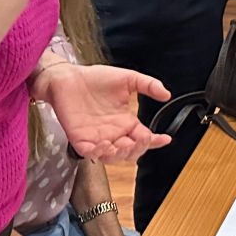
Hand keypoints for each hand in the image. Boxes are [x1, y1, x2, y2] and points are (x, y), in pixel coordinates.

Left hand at [36, 63, 172, 161]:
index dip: (156, 141)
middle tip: (142, 139)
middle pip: (130, 152)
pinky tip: (104, 144)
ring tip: (122, 145)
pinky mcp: (80, 139)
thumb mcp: (128, 78)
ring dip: (119, 155)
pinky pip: (90, 154)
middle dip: (138, 150)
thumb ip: (148, 85)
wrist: (69, 78)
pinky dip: (98, 153)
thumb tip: (166, 94)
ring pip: (112, 158)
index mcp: (125, 121)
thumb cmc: (95, 78)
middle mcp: (113, 132)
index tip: (165, 139)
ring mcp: (96, 138)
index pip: (144, 138)